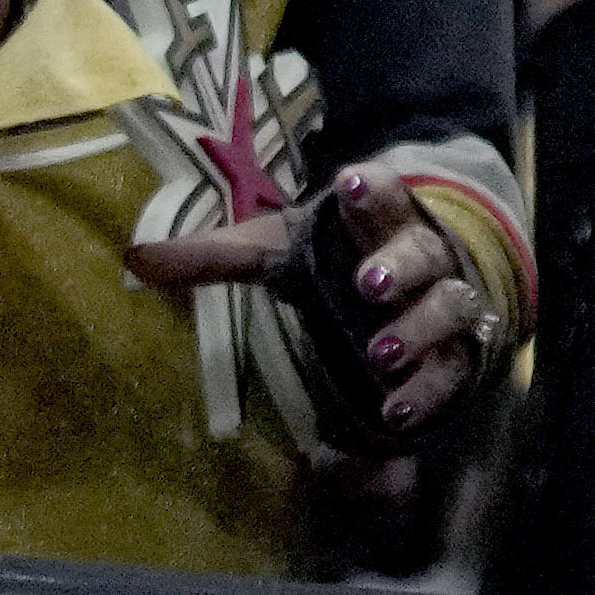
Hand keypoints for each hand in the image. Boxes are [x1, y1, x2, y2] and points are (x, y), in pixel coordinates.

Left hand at [130, 171, 501, 456]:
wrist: (431, 281)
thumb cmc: (346, 260)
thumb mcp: (285, 251)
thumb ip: (221, 255)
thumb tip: (134, 256)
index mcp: (381, 219)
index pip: (383, 193)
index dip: (371, 188)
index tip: (350, 182)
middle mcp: (423, 256)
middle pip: (420, 252)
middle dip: (398, 266)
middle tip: (368, 284)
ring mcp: (447, 304)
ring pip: (448, 307)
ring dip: (419, 328)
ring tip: (382, 354)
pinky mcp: (459, 354)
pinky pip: (451, 371)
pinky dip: (427, 390)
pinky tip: (396, 411)